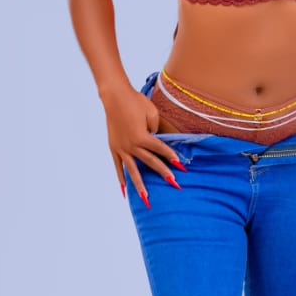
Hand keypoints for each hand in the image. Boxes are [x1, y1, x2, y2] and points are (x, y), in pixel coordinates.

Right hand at [101, 85, 185, 204]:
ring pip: (133, 170)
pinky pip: (118, 166)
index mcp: (142, 136)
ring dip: (140, 185)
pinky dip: (121, 178)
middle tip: (174, 184)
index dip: (172, 157)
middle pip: (150, 162)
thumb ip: (156, 129)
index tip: (182, 167)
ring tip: (146, 198)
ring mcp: (121, 148)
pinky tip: (125, 190)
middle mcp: (132, 145)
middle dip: (163, 173)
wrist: (115, 97)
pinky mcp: (113, 148)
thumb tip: (156, 141)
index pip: (161, 149)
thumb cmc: (136, 102)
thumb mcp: (151, 113)